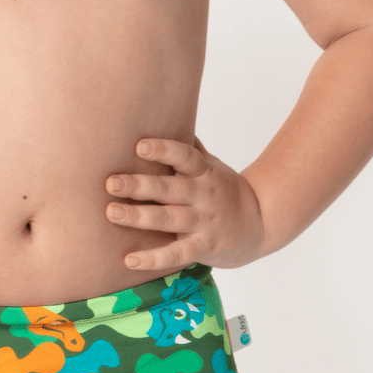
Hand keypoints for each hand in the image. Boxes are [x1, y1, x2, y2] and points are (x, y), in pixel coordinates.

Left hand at [105, 137, 265, 271]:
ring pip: (169, 219)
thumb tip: (167, 113)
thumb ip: (190, 148)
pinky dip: (154, 258)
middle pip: (170, 188)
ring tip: (111, 212)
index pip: (185, 156)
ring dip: (139, 217)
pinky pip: (177, 254)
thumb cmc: (226, 190)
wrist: (261, 224)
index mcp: (204, 172)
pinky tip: (129, 259)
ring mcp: (204, 223)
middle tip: (110, 182)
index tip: (139, 146)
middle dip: (139, 185)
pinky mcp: (204, 248)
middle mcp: (204, 196)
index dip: (164, 150)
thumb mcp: (212, 166)